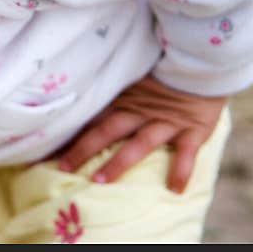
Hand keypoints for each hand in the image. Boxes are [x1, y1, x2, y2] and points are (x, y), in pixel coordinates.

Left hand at [55, 74, 226, 193]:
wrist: (204, 61)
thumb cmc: (166, 69)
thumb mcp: (134, 73)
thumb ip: (111, 85)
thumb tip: (78, 93)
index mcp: (125, 98)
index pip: (92, 117)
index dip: (71, 132)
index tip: (48, 149)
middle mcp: (141, 110)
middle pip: (107, 131)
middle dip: (84, 150)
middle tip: (63, 169)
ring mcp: (166, 121)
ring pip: (139, 144)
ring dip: (118, 163)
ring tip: (100, 181)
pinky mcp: (193, 129)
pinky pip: (187, 153)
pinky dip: (181, 171)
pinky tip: (174, 190)